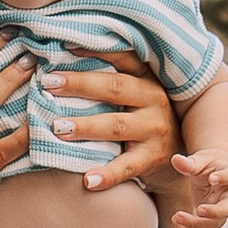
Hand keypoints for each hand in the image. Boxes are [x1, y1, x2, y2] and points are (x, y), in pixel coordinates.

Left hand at [46, 50, 176, 190]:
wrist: (180, 157)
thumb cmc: (143, 117)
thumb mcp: (136, 93)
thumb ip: (109, 79)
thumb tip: (63, 57)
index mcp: (146, 78)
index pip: (122, 58)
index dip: (94, 50)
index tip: (63, 46)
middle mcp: (153, 99)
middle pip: (114, 88)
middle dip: (79, 84)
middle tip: (48, 84)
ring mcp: (155, 129)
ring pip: (116, 125)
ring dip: (86, 126)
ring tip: (57, 128)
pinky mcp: (153, 158)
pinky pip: (127, 166)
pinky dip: (107, 174)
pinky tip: (87, 180)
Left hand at [161, 147, 227, 227]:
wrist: (216, 173)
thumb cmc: (208, 165)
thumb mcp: (200, 160)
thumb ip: (190, 163)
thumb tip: (175, 159)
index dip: (224, 177)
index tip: (212, 178)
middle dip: (216, 211)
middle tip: (199, 210)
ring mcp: (223, 209)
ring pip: (216, 222)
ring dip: (196, 224)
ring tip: (176, 217)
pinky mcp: (213, 219)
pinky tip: (177, 223)